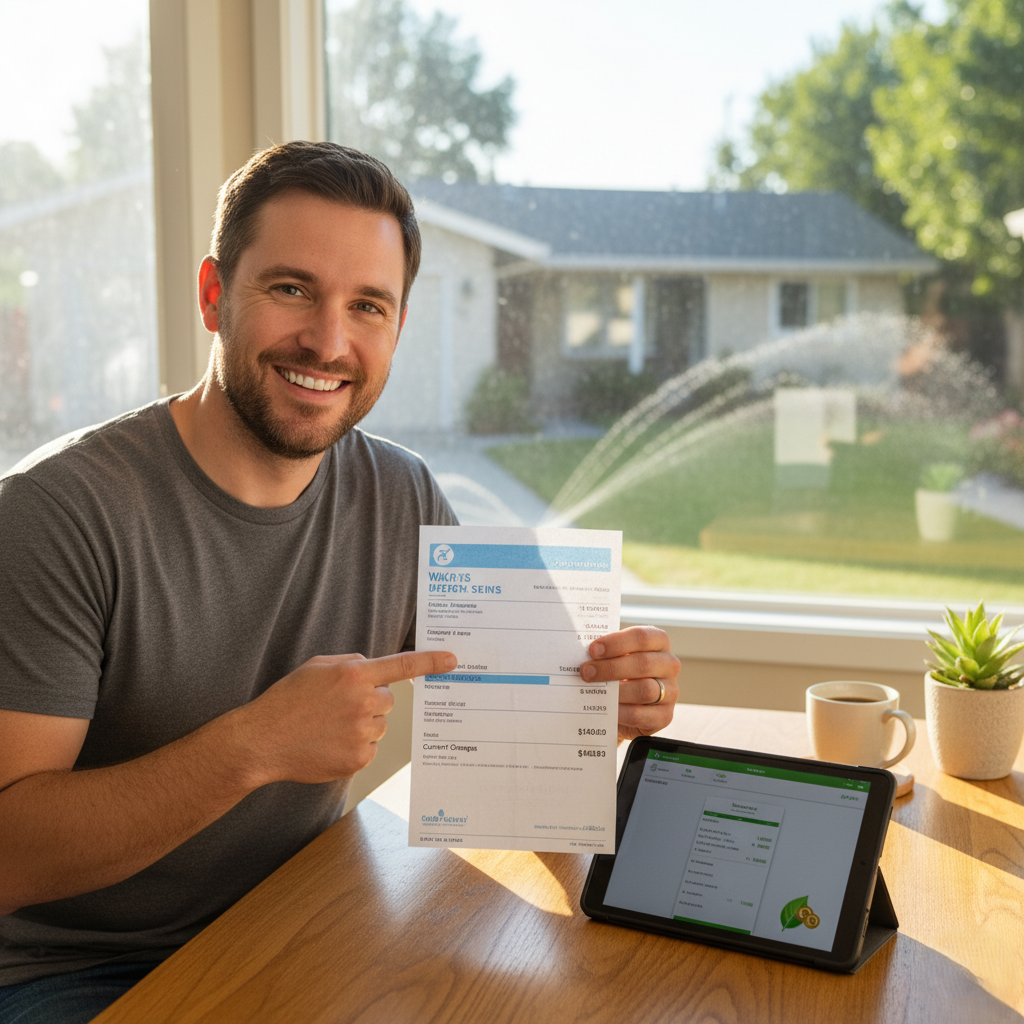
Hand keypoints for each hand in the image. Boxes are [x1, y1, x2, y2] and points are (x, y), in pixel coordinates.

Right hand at [241, 650, 456, 784]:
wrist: (262, 741)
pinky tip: (329, 743)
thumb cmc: (287, 701)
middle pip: (388, 700)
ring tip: (329, 726)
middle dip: (371, 701)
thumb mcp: (317, 666)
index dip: (430, 662)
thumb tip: (374, 669)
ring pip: (379, 725)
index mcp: (354, 675)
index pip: (402, 666)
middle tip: (339, 707)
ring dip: (363, 724)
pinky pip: (370, 748)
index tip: (452, 660)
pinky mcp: (358, 759)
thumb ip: (351, 663)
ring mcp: (362, 734)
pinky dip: (355, 746)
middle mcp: (363, 703)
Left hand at [580, 626, 679, 741]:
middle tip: (586, 671)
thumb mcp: (617, 656)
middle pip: (643, 663)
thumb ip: (606, 652)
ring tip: (596, 691)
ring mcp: (671, 691)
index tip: (593, 650)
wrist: (629, 705)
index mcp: (659, 642)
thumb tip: (583, 653)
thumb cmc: (620, 672)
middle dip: (610, 667)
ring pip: (645, 689)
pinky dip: (621, 712)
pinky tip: (607, 709)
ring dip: (616, 691)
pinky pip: (641, 714)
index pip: (642, 637)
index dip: (617, 642)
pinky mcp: (665, 716)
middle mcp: (670, 664)